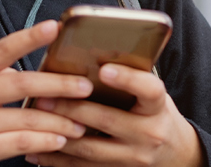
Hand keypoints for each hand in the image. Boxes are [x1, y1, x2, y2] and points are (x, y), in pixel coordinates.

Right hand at [0, 20, 93, 166]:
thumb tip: (43, 69)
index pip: (1, 51)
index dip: (28, 38)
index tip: (54, 27)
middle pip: (20, 84)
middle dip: (57, 85)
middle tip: (85, 86)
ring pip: (25, 119)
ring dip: (58, 121)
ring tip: (80, 122)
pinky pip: (20, 143)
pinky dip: (44, 141)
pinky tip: (60, 140)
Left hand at [24, 63, 202, 166]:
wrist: (175, 154)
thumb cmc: (156, 114)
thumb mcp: (152, 94)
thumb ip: (130, 78)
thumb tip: (91, 53)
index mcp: (158, 107)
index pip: (149, 90)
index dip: (127, 79)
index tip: (104, 69)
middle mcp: (148, 133)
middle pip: (107, 120)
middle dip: (72, 108)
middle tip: (44, 96)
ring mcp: (133, 156)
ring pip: (90, 148)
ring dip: (58, 134)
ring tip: (35, 120)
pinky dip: (58, 159)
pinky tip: (38, 149)